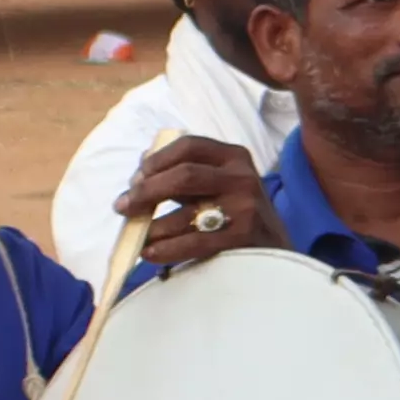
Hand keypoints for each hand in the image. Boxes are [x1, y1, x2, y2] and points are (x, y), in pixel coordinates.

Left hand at [119, 136, 279, 271]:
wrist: (276, 250)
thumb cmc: (239, 214)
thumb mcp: (224, 183)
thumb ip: (189, 174)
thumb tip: (141, 171)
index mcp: (234, 157)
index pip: (189, 146)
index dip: (156, 160)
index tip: (136, 178)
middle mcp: (241, 177)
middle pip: (183, 176)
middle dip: (146, 192)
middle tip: (123, 207)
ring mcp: (243, 208)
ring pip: (183, 214)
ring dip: (151, 228)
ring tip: (138, 237)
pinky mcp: (240, 238)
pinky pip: (191, 243)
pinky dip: (164, 249)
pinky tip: (150, 253)